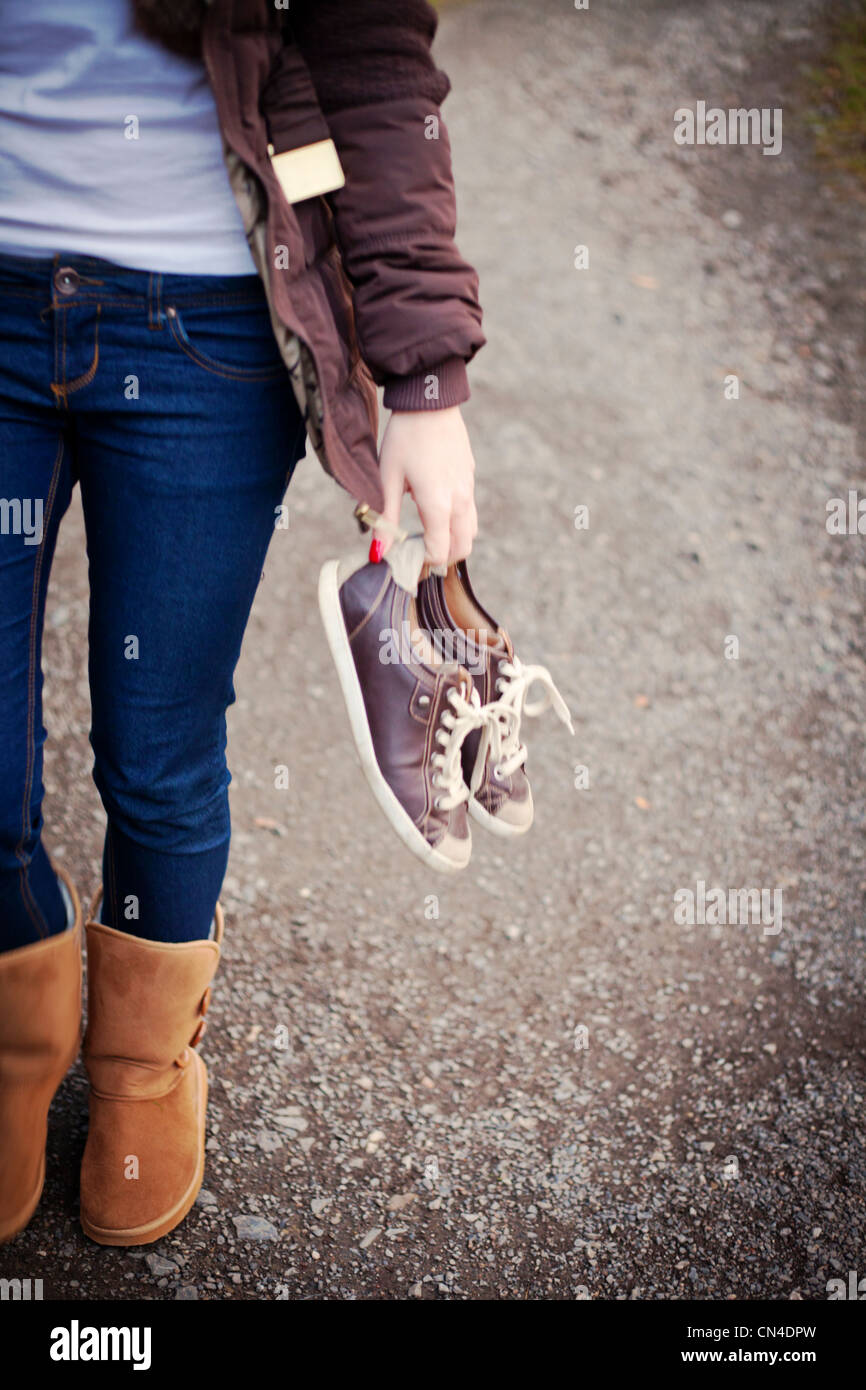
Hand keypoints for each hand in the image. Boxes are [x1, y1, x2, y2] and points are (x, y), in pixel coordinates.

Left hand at [377, 406, 477, 565]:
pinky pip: (469, 511)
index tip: (405, 555)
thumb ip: (385, 519)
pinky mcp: (470, 478)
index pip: (439, 551)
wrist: (430, 401)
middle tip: (417, 550)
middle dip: (442, 556)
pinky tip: (433, 506)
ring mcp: (469, 489)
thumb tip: (378, 553)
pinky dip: (456, 521)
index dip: (422, 560)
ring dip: (452, 540)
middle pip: (462, 548)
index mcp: (439, 504)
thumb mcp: (387, 478)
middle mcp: (460, 500)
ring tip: (426, 531)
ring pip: (470, 531)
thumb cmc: (404, 438)